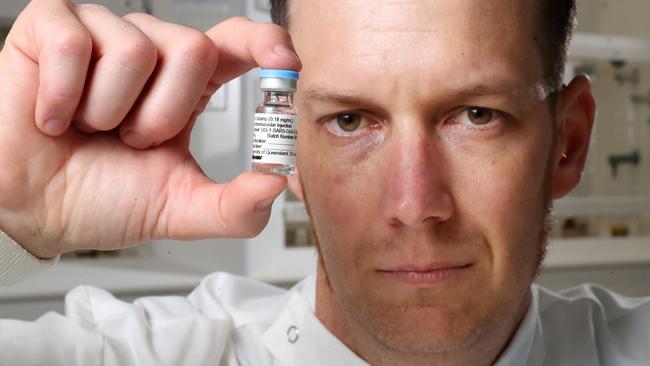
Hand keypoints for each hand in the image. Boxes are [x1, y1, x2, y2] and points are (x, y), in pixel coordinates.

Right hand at [0, 0, 300, 257]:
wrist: (33, 210)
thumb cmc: (101, 198)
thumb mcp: (179, 208)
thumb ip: (234, 207)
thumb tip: (276, 186)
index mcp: (187, 87)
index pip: (235, 43)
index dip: (264, 44)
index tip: (283, 62)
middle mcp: (152, 52)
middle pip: (194, 49)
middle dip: (163, 113)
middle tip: (130, 139)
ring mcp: (103, 34)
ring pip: (135, 52)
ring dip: (110, 111)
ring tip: (90, 127)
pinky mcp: (52, 27)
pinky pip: (74, 46)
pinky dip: (61, 99)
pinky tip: (53, 116)